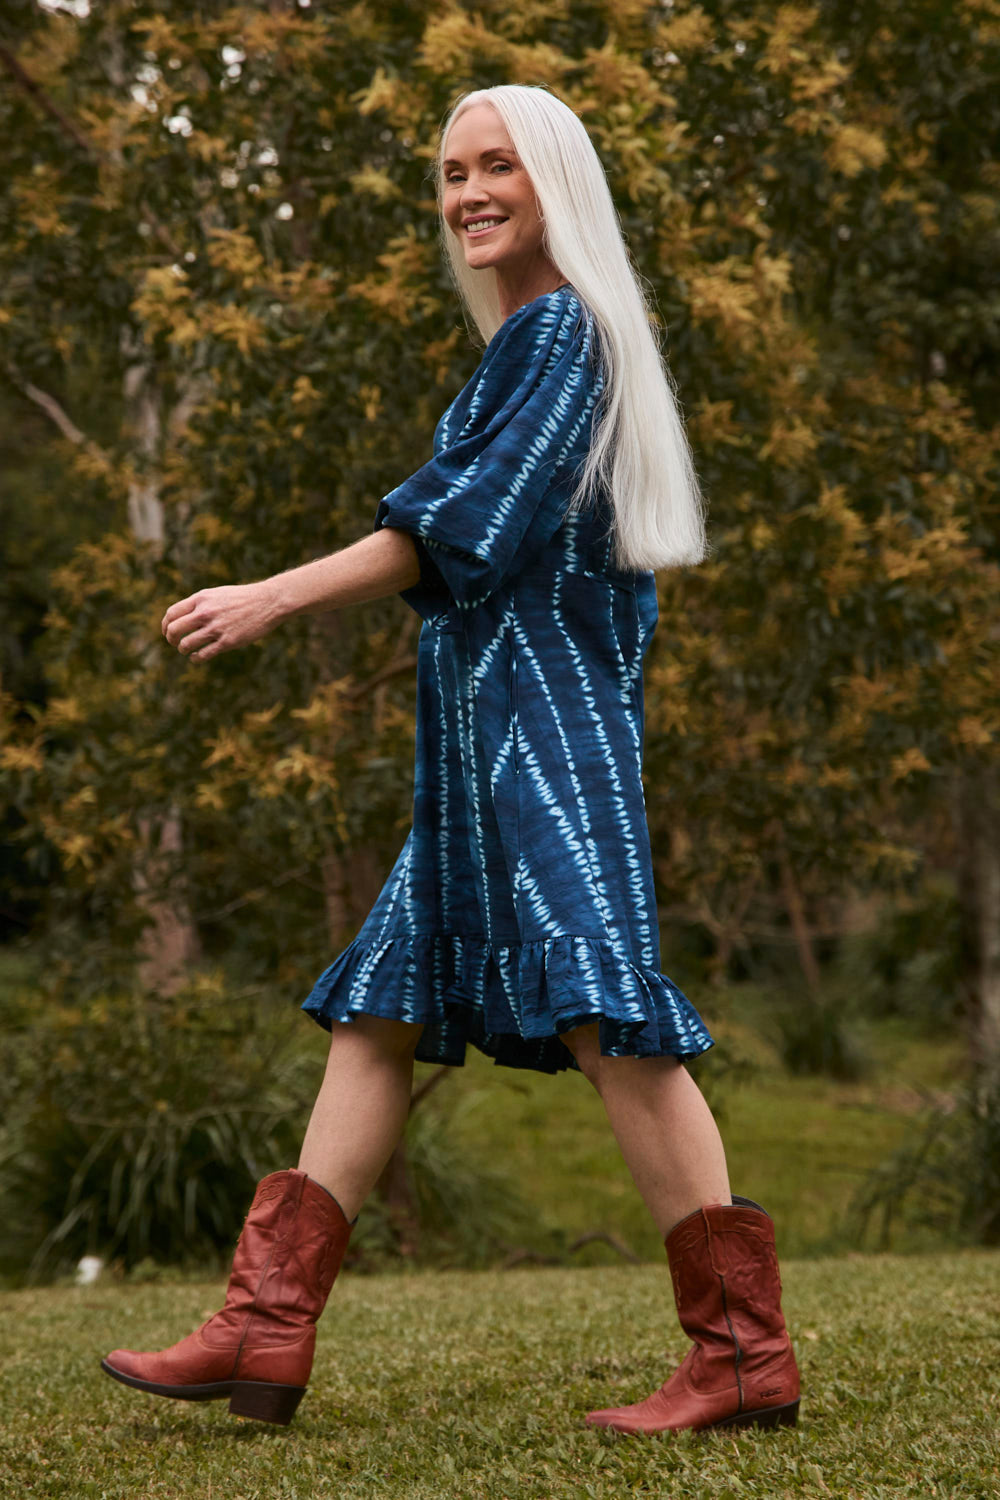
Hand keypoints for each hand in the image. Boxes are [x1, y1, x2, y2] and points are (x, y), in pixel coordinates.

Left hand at [161, 580, 281, 660]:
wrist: (268, 602)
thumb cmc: (243, 599)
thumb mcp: (217, 594)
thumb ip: (200, 604)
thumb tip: (183, 617)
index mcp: (201, 598)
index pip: (172, 613)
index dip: (166, 626)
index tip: (168, 632)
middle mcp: (205, 612)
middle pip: (174, 630)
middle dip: (171, 640)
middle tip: (175, 643)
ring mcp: (216, 628)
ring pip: (186, 644)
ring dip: (183, 650)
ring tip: (187, 651)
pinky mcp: (227, 642)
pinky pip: (203, 655)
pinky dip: (196, 659)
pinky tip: (197, 657)